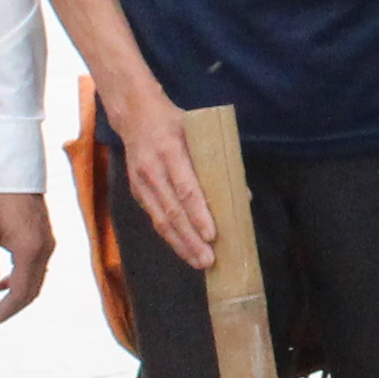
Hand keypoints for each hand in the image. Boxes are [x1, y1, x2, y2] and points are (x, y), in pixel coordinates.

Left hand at [0, 189, 54, 326]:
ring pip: (36, 280)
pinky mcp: (45, 234)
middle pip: (32, 291)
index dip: (4, 313)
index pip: (20, 294)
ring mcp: (48, 241)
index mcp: (30, 251)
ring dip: (18, 294)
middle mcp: (45, 249)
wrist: (12, 167)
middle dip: (11, 308)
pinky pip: (37, 266)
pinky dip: (23, 279)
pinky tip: (6, 280)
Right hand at [105, 87, 217, 269]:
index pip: (186, 188)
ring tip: (199, 263)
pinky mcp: (136, 192)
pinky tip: (184, 250)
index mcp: (170, 151)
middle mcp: (153, 170)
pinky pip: (155, 219)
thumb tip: (243, 197)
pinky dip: (170, 237)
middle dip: (192, 239)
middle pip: (173, 212)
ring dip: (181, 244)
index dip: (199, 214)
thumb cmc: (176, 123)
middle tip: (209, 260)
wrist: (135, 115)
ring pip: (161, 220)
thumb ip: (220, 162)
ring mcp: (141, 183)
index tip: (212, 235)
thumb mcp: (200, 133)